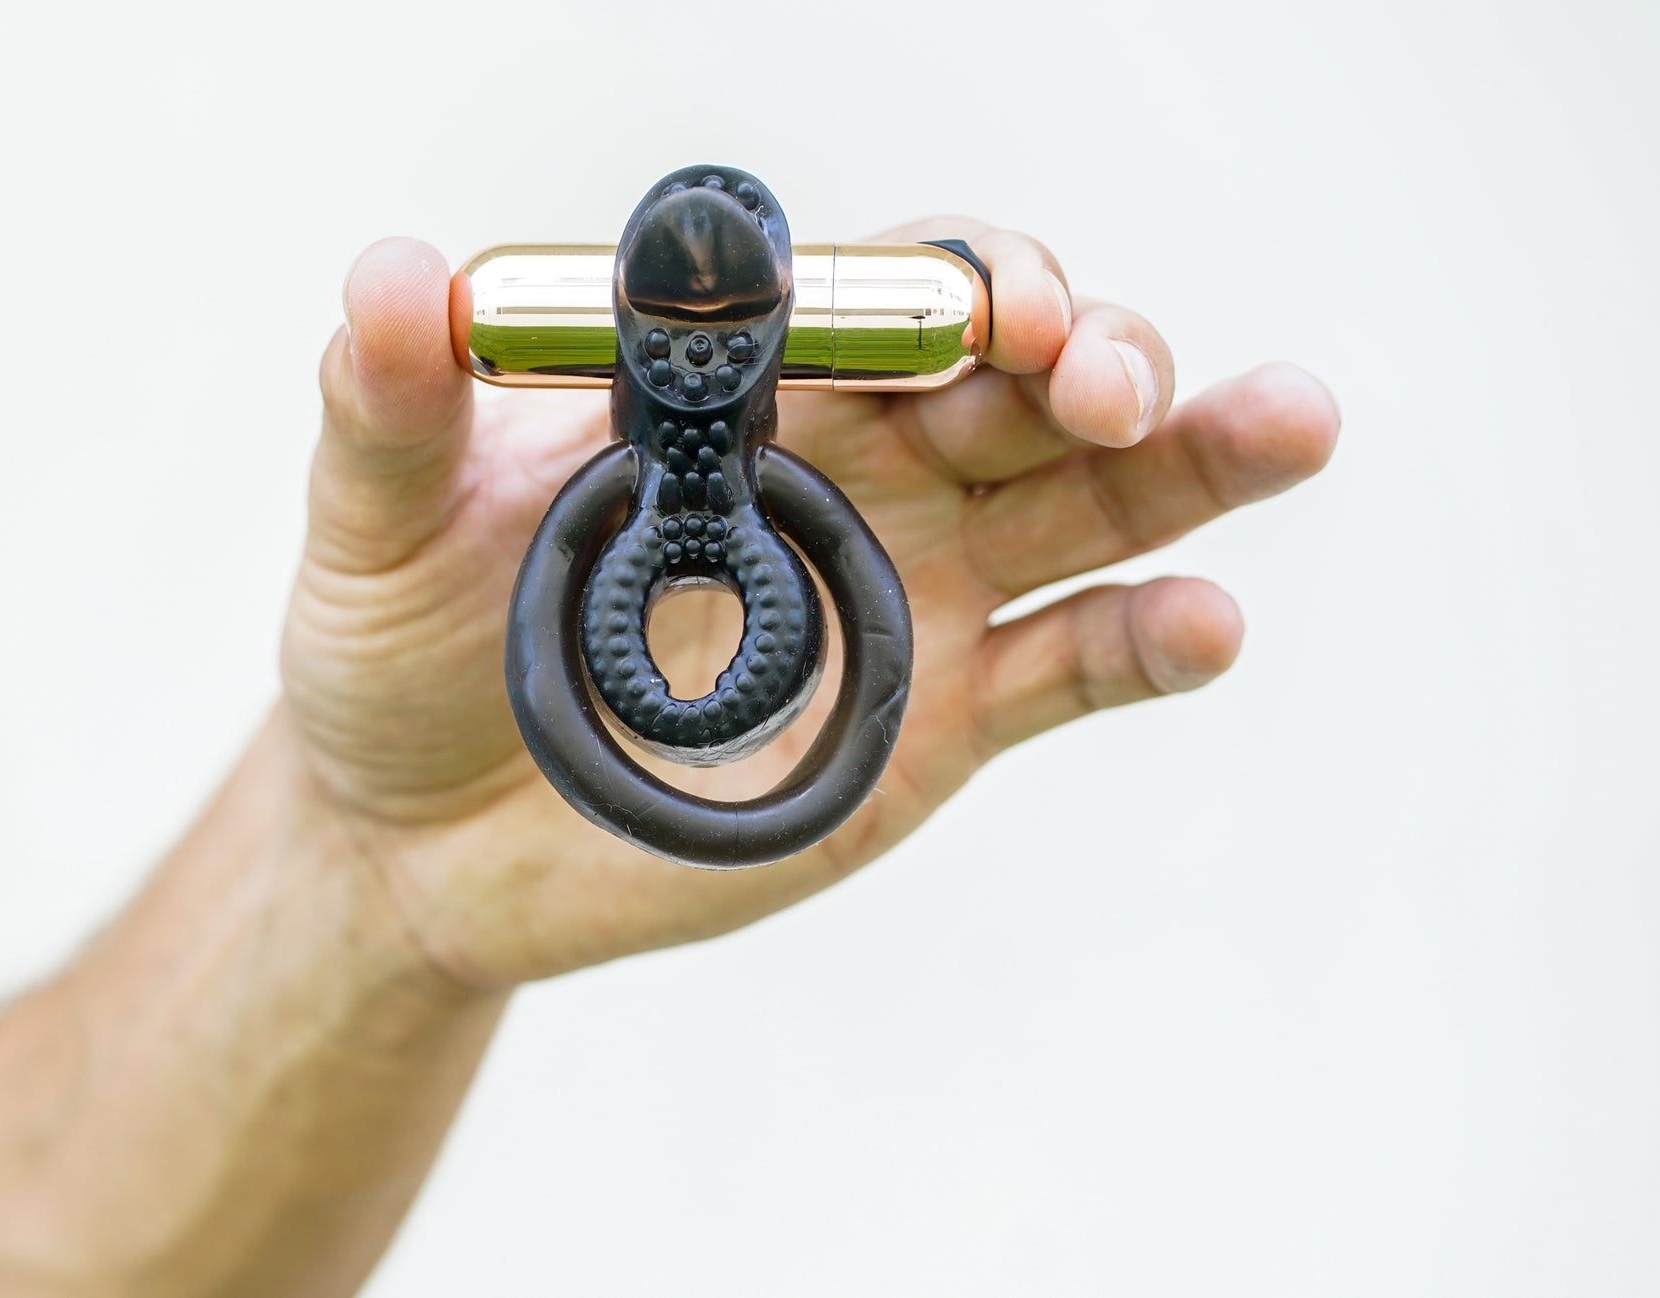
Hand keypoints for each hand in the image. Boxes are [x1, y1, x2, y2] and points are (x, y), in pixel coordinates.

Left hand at [278, 224, 1337, 985]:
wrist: (418, 842)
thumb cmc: (396, 653)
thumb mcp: (370, 523)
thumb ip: (387, 407)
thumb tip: (392, 278)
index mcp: (744, 387)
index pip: (885, 293)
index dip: (950, 285)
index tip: (982, 313)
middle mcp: (856, 467)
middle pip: (1018, 379)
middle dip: (1088, 356)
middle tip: (1109, 377)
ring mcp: (912, 592)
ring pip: (1088, 501)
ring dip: (1194, 462)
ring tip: (1289, 420)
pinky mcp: (938, 722)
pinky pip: (1068, 666)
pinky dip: (1147, 642)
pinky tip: (1204, 623)